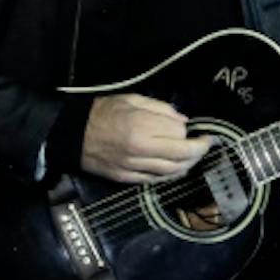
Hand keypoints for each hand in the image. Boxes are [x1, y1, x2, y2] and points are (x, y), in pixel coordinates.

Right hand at [81, 93, 212, 183]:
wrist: (71, 134)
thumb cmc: (101, 111)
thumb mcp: (131, 99)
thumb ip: (160, 109)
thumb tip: (183, 121)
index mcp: (141, 126)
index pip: (179, 134)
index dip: (191, 132)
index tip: (198, 129)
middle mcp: (140, 149)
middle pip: (182, 155)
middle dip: (200, 150)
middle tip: (207, 143)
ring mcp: (133, 167)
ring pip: (172, 171)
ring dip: (189, 164)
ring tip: (196, 155)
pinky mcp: (127, 178)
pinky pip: (157, 180)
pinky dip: (172, 175)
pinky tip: (178, 168)